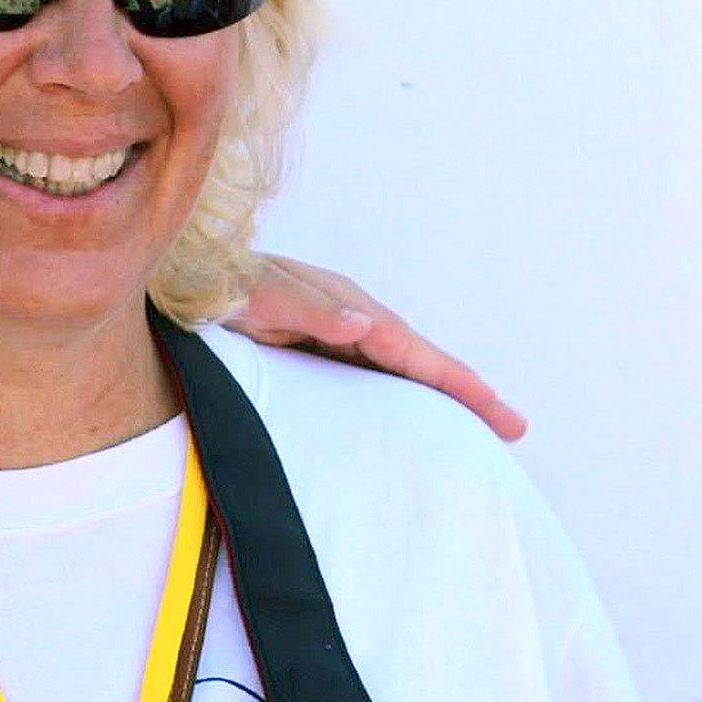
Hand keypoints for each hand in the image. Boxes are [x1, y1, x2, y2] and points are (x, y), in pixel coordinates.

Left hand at [228, 255, 526, 441]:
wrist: (188, 275)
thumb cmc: (220, 284)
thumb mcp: (261, 296)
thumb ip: (310, 310)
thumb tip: (366, 325)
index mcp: (348, 306)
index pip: (413, 351)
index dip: (455, 381)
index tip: (495, 408)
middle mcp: (351, 316)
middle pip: (420, 360)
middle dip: (466, 391)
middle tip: (513, 426)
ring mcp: (337, 329)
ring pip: (400, 367)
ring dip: (439, 393)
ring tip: (480, 423)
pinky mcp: (318, 343)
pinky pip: (371, 372)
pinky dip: (401, 390)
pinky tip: (411, 411)